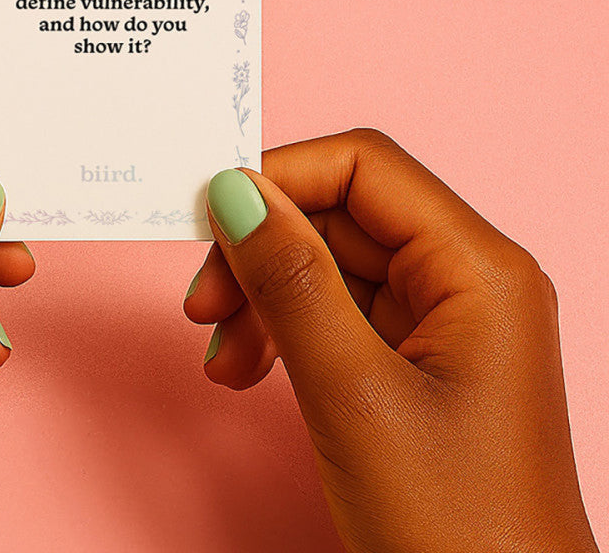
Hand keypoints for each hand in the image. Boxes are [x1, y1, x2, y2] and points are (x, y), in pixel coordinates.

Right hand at [185, 129, 597, 552]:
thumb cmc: (455, 529)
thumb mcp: (351, 393)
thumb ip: (290, 281)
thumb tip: (233, 192)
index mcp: (478, 268)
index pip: (364, 167)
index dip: (281, 178)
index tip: (210, 217)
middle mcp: (467, 279)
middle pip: (340, 214)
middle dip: (262, 251)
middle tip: (204, 304)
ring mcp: (445, 320)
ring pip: (330, 264)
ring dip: (264, 298)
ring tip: (223, 357)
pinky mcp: (418, 358)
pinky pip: (337, 312)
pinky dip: (284, 332)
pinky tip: (248, 368)